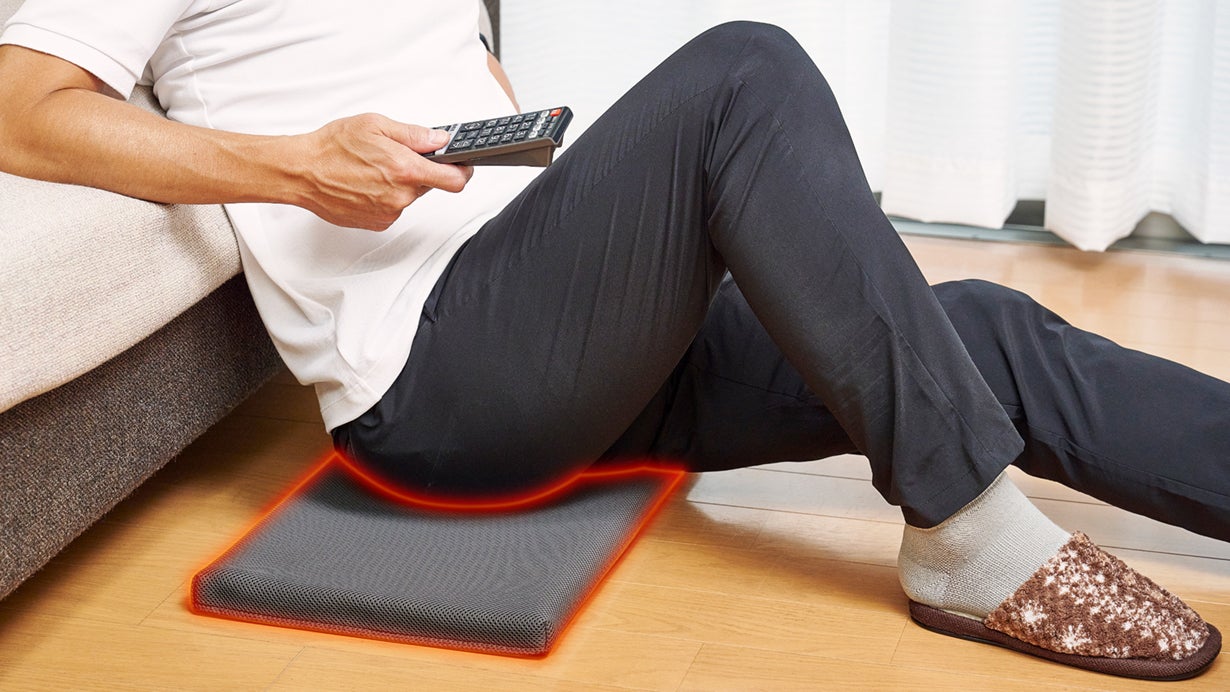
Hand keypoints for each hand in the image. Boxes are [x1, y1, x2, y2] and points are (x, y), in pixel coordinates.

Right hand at [294, 113, 472, 230]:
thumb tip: (440, 140)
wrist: (301, 172)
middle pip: (429, 186)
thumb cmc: (332, 147)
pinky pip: (392, 208)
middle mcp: (400, 196)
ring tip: (372, 170)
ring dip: (400, 184)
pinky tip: (365, 184)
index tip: (461, 165)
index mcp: (405, 170)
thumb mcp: (376, 126)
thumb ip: (414, 135)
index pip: (454, 180)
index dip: (462, 171)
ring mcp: (389, 212)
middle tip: (394, 157)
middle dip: (419, 171)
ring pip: (409, 197)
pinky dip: (385, 196)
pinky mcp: (377, 222)